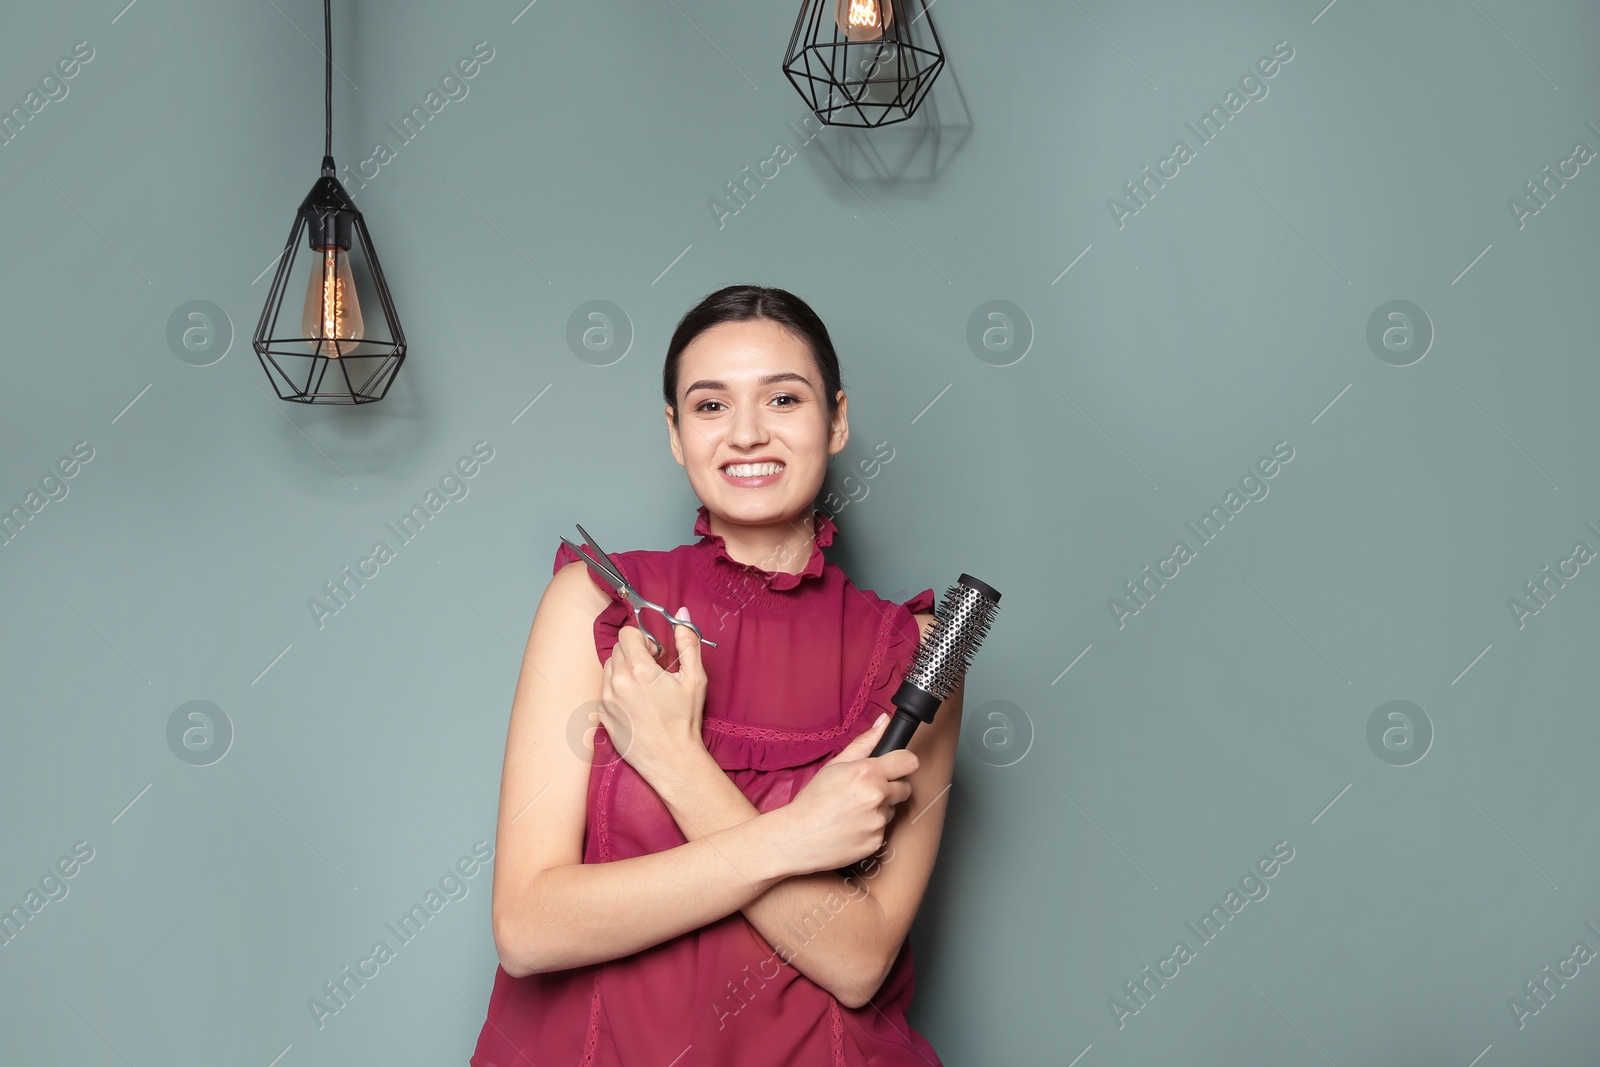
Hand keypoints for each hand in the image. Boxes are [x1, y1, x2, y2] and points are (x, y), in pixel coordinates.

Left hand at [598, 605, 707, 785]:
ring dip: (624, 669)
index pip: (627, 633)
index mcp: (639, 669)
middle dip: (634, 652)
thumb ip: (687, 642)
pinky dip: (618, 689)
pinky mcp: (602, 714)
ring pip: (609, 668)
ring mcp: (606, 699)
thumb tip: (682, 614)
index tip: (655, 652)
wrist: (672, 760)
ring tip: (645, 687)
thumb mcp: (694, 679)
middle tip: (653, 670)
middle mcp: (617, 682)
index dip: (643, 638)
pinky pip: (605, 689)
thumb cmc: (685, 721)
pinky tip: (636, 703)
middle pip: (617, 649)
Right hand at [773, 712, 918, 875]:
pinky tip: (852, 827)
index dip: (903, 762)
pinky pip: (883, 830)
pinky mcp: (877, 842)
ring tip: (854, 811)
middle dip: (891, 787)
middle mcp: (878, 796)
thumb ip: (864, 743)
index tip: (895, 766)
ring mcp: (878, 821)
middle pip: (905, 787)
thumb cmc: (812, 800)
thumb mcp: (835, 765)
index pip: (909, 761)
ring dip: (880, 808)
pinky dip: (872, 828)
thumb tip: (884, 722)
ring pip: (892, 809)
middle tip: (866, 791)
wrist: (797, 838)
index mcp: (868, 772)